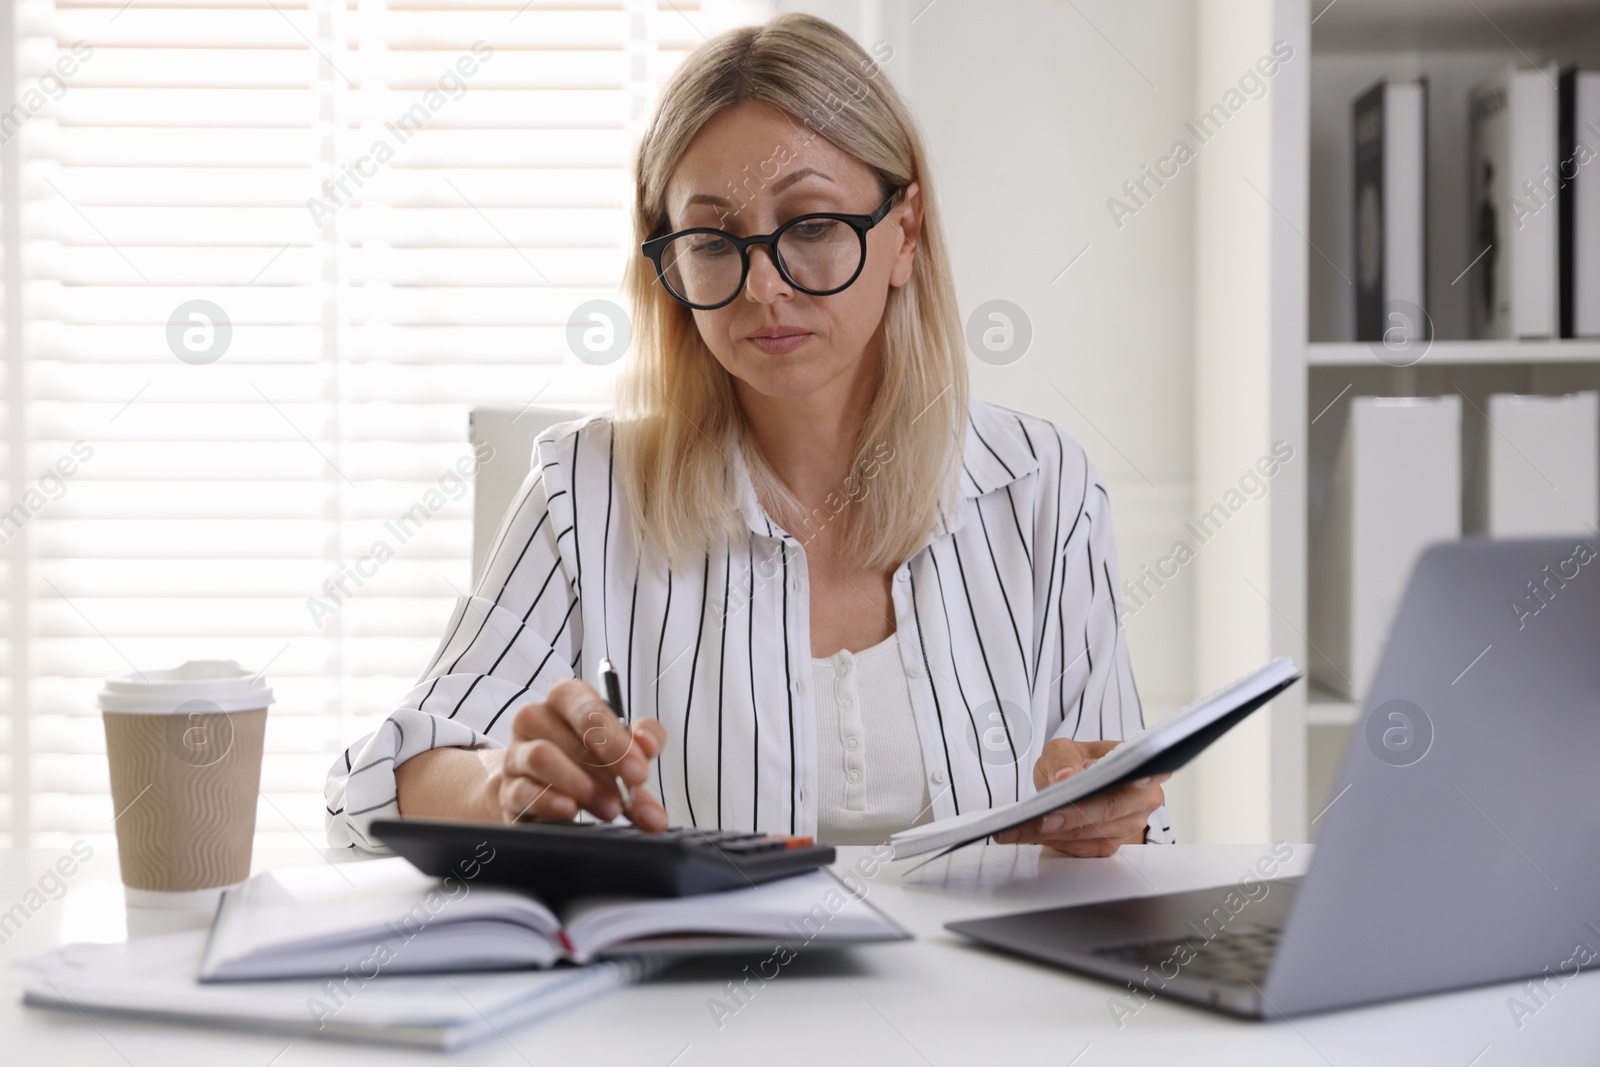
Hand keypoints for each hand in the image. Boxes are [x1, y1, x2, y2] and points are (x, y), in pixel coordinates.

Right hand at [482, 677, 668, 830]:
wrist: (542, 791)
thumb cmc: (587, 760)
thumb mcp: (622, 746)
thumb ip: (643, 742)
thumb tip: (649, 745)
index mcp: (566, 699)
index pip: (586, 705)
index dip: (615, 739)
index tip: (639, 771)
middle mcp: (535, 719)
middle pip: (568, 736)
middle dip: (606, 770)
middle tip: (629, 796)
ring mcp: (517, 754)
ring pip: (541, 757)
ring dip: (580, 784)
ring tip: (608, 808)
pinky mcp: (508, 790)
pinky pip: (523, 791)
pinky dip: (550, 801)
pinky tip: (571, 810)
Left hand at [991, 739, 1168, 856]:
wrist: (1070, 783)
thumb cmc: (1073, 763)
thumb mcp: (1062, 749)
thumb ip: (1065, 758)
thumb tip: (1066, 777)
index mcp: (1140, 766)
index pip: (1149, 772)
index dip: (1137, 778)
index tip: (1104, 782)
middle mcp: (1142, 798)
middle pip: (1108, 810)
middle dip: (1072, 816)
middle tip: (1042, 819)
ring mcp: (1128, 825)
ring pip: (1091, 833)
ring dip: (1052, 833)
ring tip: (1018, 828)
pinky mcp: (1109, 845)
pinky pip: (1082, 848)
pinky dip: (1052, 842)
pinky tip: (1027, 835)